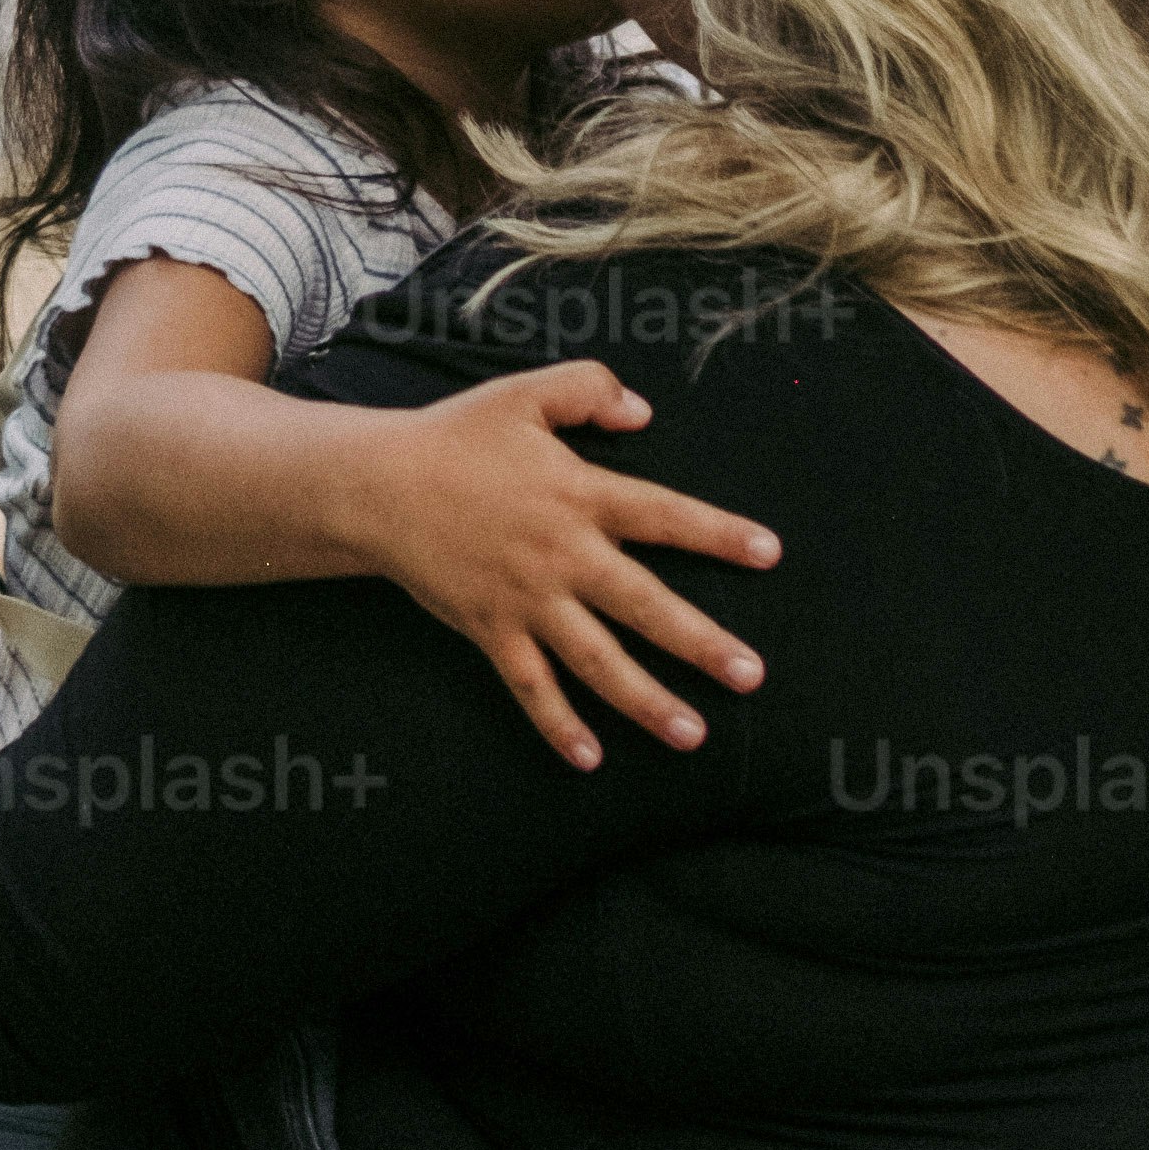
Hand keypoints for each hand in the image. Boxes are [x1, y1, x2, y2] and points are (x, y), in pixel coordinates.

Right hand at [370, 362, 779, 775]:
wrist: (378, 486)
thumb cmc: (455, 437)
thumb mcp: (523, 394)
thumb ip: (589, 390)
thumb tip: (645, 413)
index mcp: (577, 493)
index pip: (664, 515)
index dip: (719, 534)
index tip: (770, 554)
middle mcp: (561, 553)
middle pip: (644, 604)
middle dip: (701, 643)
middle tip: (751, 676)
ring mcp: (527, 599)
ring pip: (597, 660)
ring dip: (647, 700)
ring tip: (693, 734)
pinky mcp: (492, 629)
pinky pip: (531, 686)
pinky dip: (558, 725)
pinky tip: (590, 759)